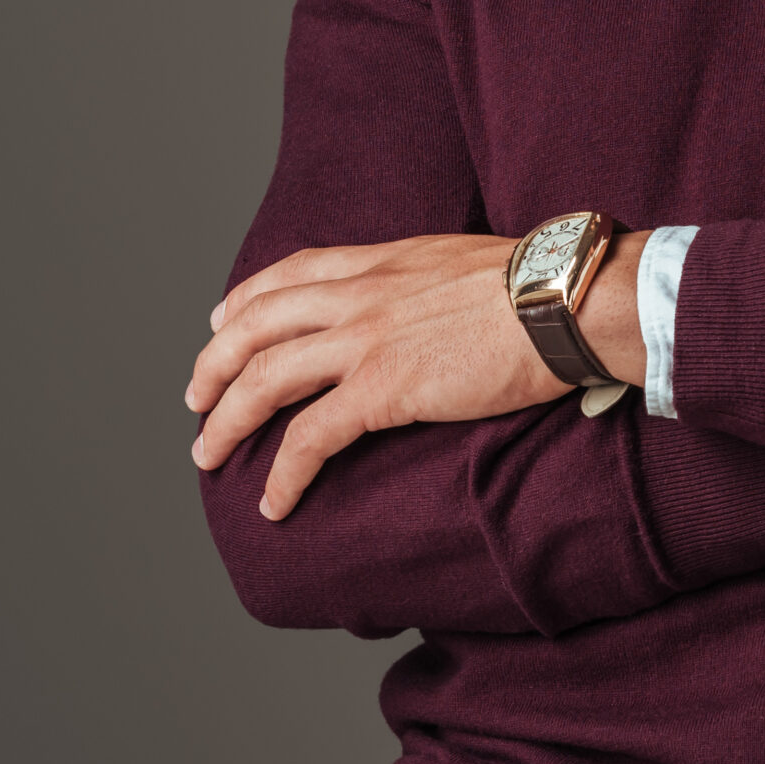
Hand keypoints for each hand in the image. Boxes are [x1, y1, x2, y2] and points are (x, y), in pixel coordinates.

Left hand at [188, 233, 578, 518]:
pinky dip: (283, 474)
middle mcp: (360, 294)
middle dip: (213, 366)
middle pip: (254, 326)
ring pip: (264, 380)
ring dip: (226, 422)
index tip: (221, 320)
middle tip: (197, 400)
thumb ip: (428, 281)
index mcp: (381, 261)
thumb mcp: (466, 263)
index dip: (244, 299)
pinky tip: (275, 503)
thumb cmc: (543, 286)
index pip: (290, 272)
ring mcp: (366, 341)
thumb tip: (434, 305)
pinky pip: (310, 437)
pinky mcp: (385, 389)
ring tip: (209, 456)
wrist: (567, 300)